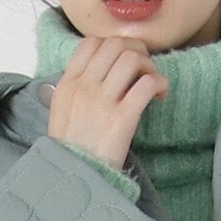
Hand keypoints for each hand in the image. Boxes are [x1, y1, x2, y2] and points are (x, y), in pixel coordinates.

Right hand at [47, 34, 168, 170]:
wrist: (75, 177)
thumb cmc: (72, 149)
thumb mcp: (62, 112)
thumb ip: (77, 88)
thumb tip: (102, 71)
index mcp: (67, 84)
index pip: (90, 43)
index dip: (113, 44)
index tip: (124, 59)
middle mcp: (83, 87)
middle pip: (115, 44)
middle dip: (136, 51)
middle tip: (144, 69)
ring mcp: (102, 102)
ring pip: (132, 59)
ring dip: (149, 66)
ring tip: (151, 84)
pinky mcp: (122, 118)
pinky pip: (146, 84)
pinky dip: (159, 84)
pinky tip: (159, 96)